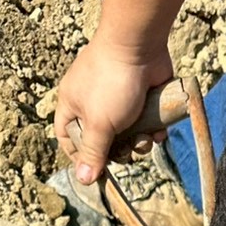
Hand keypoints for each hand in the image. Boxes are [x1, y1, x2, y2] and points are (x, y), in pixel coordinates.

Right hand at [55, 37, 173, 183]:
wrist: (140, 46)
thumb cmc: (111, 82)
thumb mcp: (99, 123)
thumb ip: (93, 152)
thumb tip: (84, 180)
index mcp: (73, 106)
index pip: (67, 139)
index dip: (80, 157)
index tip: (96, 169)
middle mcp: (93, 104)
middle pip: (102, 144)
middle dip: (117, 152)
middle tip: (126, 149)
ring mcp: (118, 101)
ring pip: (127, 138)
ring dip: (138, 144)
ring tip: (144, 136)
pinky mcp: (140, 99)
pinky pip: (144, 125)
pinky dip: (152, 130)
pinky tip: (157, 128)